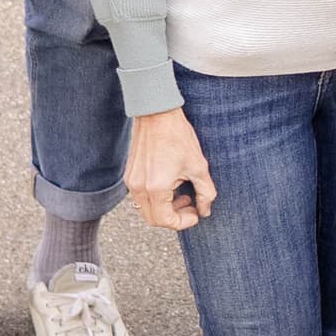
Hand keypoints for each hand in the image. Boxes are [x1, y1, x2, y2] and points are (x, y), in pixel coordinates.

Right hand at [128, 107, 215, 229]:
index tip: (196, 213)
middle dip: (174, 217)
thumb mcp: (198, 166)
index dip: (183, 222)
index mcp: (156, 188)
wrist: (157, 113)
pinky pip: (141, 195)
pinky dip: (156, 197)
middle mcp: (139, 187)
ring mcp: (131, 180)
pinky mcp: (130, 173)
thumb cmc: (178, 136)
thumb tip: (205, 210)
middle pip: (153, 219)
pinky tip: (171, 183)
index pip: (165, 221)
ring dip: (165, 207)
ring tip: (182, 193)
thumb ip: (205, 193)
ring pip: (146, 208)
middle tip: (190, 206)